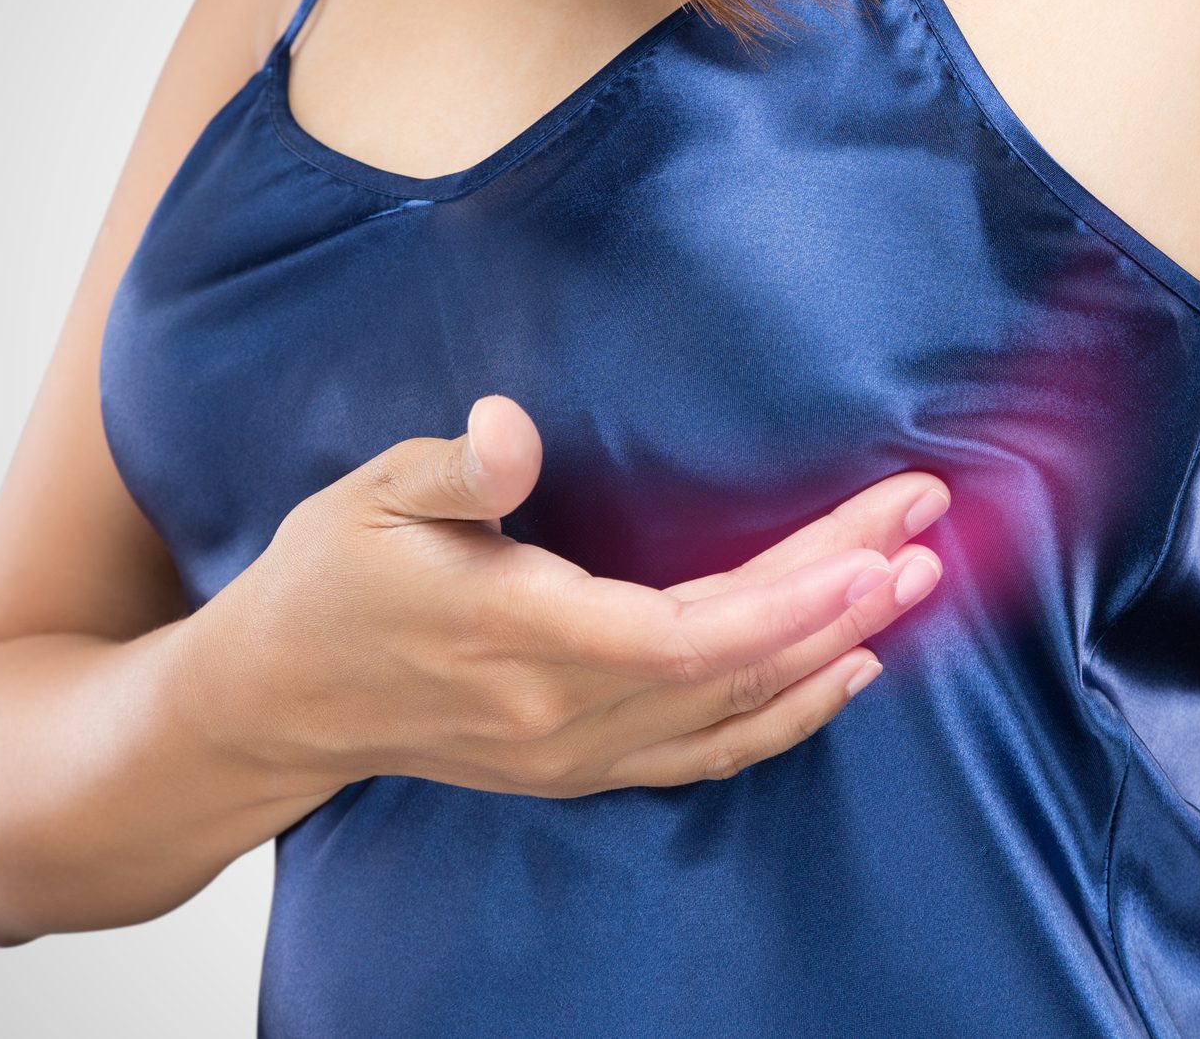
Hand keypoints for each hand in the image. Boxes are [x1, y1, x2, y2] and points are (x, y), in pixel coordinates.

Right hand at [187, 394, 948, 797]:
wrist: (277, 703)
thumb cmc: (327, 581)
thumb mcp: (370, 498)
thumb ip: (454, 470)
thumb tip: (511, 430)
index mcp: (518, 636)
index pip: (687, 631)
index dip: (791, 597)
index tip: (873, 545)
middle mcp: (559, 713)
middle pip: (734, 661)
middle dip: (840, 592)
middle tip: (923, 526)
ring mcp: (574, 753)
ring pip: (732, 713)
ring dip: (833, 652)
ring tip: (914, 585)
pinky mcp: (579, 768)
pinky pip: (704, 754)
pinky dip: (784, 718)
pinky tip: (846, 674)